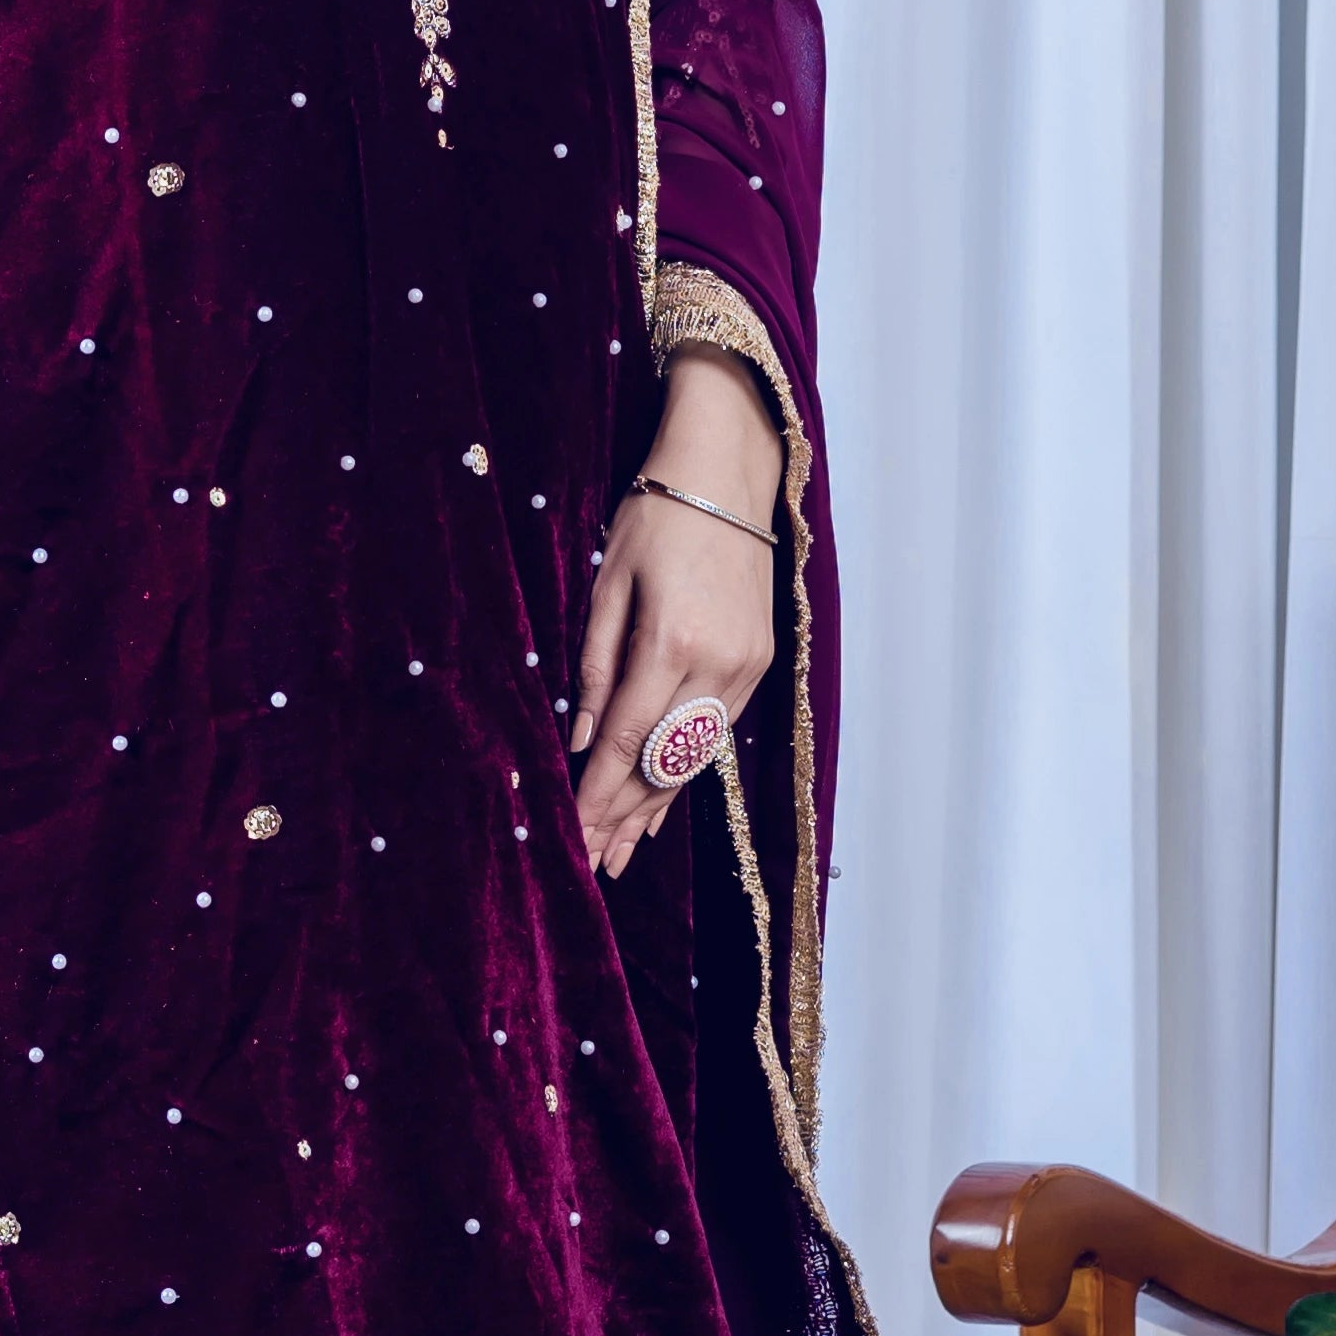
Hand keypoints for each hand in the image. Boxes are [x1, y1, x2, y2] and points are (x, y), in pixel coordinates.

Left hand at [570, 349, 783, 877]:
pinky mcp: (761, 662)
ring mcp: (747, 666)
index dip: (599, 793)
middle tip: (592, 861)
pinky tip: (662, 802)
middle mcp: (718, 663)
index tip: (574, 832)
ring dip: (657, 806)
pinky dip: (686, 771)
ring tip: (623, 851)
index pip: (627, 739)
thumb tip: (577, 738)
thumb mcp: (609, 581)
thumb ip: (594, 663)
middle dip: (624, 815)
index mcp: (672, 640)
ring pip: (695, 756)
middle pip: (664, 761)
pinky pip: (716, 734)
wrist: (729, 473)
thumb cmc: (657, 516)